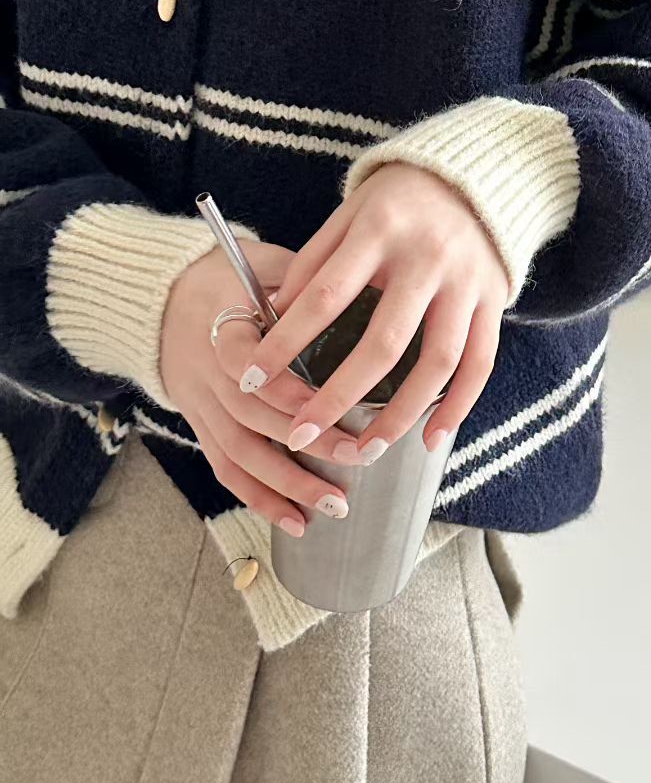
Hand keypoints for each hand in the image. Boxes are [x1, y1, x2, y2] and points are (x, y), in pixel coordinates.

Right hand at [160, 240, 365, 535]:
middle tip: (354, 456)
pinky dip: (258, 498)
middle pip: (250, 416)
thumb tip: (357, 293)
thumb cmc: (226, 275)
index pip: (244, 360)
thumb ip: (302, 279)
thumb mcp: (261, 262)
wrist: (160, 296)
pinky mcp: (199, 426)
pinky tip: (295, 521)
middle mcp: (206, 371)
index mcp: (220, 323)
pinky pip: (225, 468)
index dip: (281, 387)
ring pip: (239, 452)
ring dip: (286, 484)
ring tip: (333, 504)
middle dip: (303, 442)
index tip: (323, 403)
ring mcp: (200, 404)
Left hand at [238, 162, 510, 463]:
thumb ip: (315, 260)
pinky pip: (480, 363)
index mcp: (381, 231)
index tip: (252, 377)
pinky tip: (431, 438)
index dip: (286, 340)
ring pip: (438, 363)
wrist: (477, 171)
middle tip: (302, 434)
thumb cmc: (400, 197)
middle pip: (385, 342)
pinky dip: (458, 405)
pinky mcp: (494, 300)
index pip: (325, 295)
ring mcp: (466, 283)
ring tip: (365, 450)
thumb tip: (276, 316)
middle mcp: (427, 259)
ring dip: (401, 414)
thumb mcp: (351, 212)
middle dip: (339, 395)